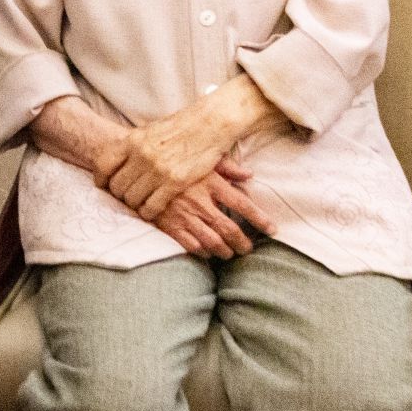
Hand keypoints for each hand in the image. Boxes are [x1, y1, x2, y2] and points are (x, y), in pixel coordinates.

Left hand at [101, 105, 238, 221]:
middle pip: (117, 186)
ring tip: (140, 204)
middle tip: (127, 197)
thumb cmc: (181, 126)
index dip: (101, 179)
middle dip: (119, 195)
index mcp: (133, 140)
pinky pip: (151, 206)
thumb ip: (134, 145)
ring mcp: (157, 169)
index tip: (104, 186)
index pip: (103, 164)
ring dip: (134, 205)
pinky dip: (148, 212)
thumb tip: (118, 160)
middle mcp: (141, 155)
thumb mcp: (150, 130)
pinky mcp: (174, 182)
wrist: (210, 123)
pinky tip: (151, 211)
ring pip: (132, 199)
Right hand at [154, 158, 276, 258]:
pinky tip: (208, 252)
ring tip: (229, 253)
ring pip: (212, 241)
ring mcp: (183, 214)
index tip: (273, 229)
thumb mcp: (202, 157)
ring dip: (225, 251)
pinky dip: (203, 252)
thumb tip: (250, 175)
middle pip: (229, 228)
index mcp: (210, 182)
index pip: (242, 204)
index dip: (260, 219)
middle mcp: (199, 200)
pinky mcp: (168, 224)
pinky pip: (191, 245)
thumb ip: (227, 166)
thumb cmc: (175, 162)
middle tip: (248, 248)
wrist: (139, 168)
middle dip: (243, 243)